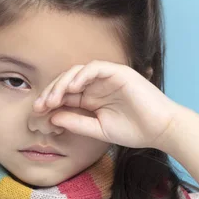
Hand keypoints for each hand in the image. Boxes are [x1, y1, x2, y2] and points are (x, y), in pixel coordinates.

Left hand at [32, 60, 185, 149]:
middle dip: (51, 92)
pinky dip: (82, 75)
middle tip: (40, 105)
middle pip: (66, 81)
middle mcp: (97, 85)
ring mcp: (107, 77)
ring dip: (62, 83)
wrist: (161, 130)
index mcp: (91, 98)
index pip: (65, 94)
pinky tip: (72, 88)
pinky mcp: (119, 72)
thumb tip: (51, 117)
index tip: (37, 113)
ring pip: (77, 72)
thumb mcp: (98, 129)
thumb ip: (76, 122)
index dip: (49, 101)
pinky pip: (95, 68)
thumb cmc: (134, 130)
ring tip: (53, 98)